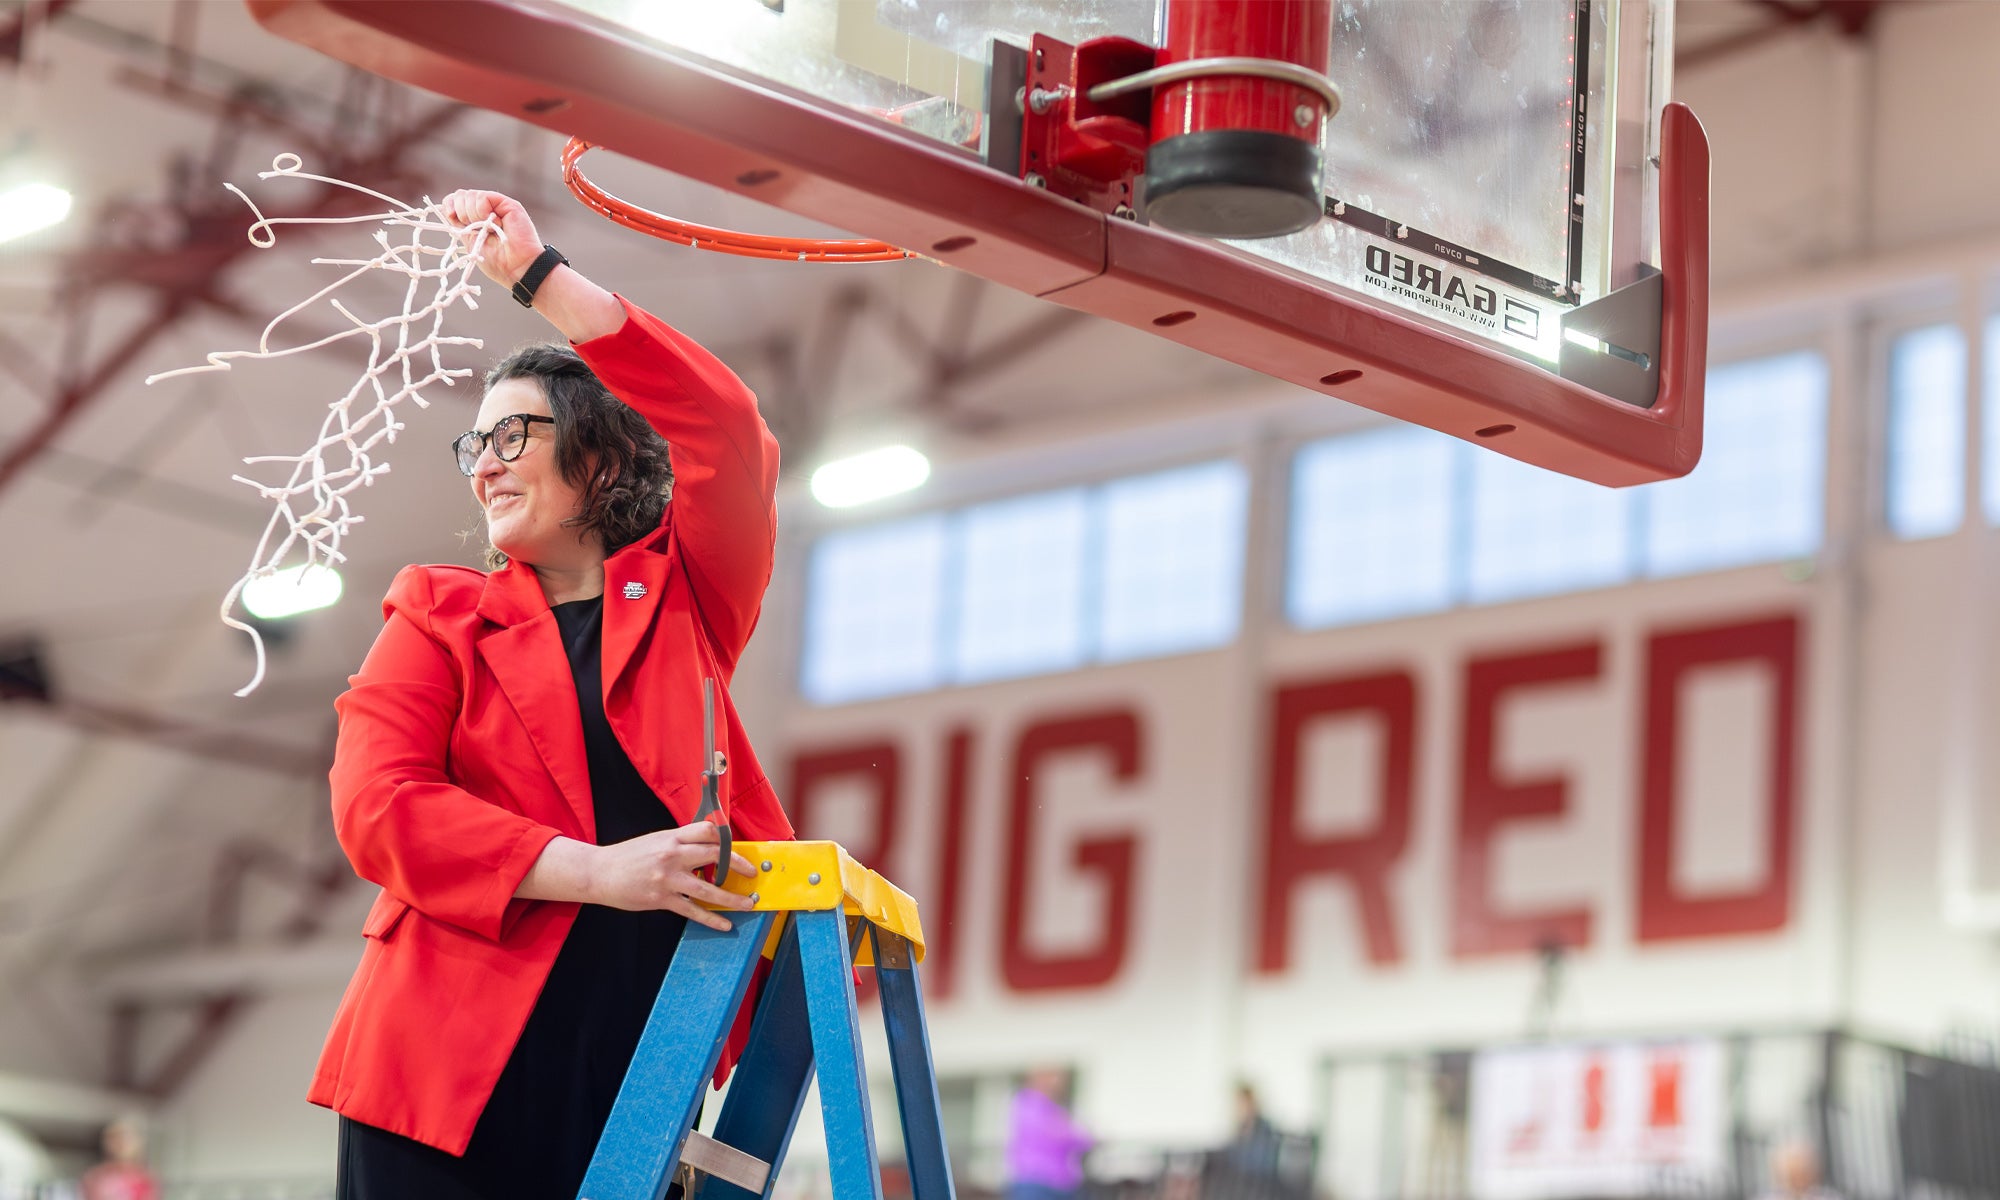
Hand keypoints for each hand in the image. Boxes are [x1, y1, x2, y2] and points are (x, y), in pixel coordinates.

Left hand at [439, 189, 544, 287]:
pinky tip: (495, 223)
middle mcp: (485, 210)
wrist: (517, 267)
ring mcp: (496, 206)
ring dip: (473, 214)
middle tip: (474, 228)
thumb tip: (446, 210)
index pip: (455, 200)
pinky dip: (482, 210)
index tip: (452, 217)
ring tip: (487, 229)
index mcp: (475, 219)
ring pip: (470, 195)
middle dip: (460, 211)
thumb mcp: (470, 242)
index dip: (450, 205)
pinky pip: (483, 197)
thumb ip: (459, 226)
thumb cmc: (497, 261)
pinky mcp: (506, 204)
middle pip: (460, 195)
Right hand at [587, 822, 756, 931]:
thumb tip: (706, 844)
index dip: (726, 838)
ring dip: (731, 897)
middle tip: (752, 873)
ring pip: (708, 888)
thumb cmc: (628, 856)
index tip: (738, 846)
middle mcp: (672, 856)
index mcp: (672, 838)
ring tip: (747, 904)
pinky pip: (692, 910)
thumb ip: (680, 842)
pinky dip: (711, 919)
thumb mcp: (656, 840)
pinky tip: (725, 925)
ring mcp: (667, 879)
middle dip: (738, 864)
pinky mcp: (661, 899)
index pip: (707, 831)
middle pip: (714, 856)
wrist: (599, 872)